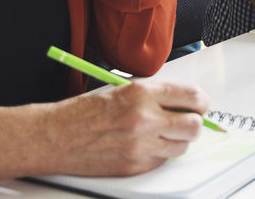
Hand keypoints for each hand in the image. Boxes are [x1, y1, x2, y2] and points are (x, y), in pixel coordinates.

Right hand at [48, 80, 210, 176]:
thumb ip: (154, 95)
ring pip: (182, 145)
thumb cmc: (82, 112)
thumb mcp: (122, 90)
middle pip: (194, 124)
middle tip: (188, 119)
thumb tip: (182, 101)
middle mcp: (144, 118)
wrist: (54, 137)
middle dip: (195, 122)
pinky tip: (145, 145)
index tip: (200, 103)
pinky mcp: (134, 165)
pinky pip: (162, 160)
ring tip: (163, 132)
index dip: (200, 101)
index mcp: (142, 93)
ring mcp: (140, 145)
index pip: (191, 96)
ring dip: (178, 139)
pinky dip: (160, 153)